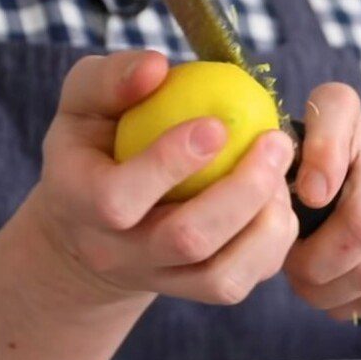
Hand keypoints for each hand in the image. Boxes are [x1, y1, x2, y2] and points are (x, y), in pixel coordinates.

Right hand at [30, 50, 296, 306]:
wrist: (97, 230)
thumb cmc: (95, 151)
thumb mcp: (85, 105)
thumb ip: (111, 81)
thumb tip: (157, 66)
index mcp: (79, 203)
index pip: (118, 199)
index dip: (170, 162)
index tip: (217, 124)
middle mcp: (121, 254)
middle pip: (188, 240)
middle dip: (242, 191)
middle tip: (276, 143)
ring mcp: (164, 281)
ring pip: (224, 278)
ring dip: (267, 225)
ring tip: (281, 176)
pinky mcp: (201, 293)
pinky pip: (247, 281)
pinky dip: (275, 243)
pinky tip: (278, 203)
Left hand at [284, 84, 360, 324]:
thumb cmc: (322, 206)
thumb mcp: (290, 186)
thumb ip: (276, 187)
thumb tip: (267, 213)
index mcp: (347, 117)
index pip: (337, 109)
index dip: (322, 156)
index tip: (308, 196)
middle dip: (319, 261)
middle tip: (296, 271)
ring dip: (331, 288)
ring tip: (312, 287)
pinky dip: (355, 301)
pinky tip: (342, 294)